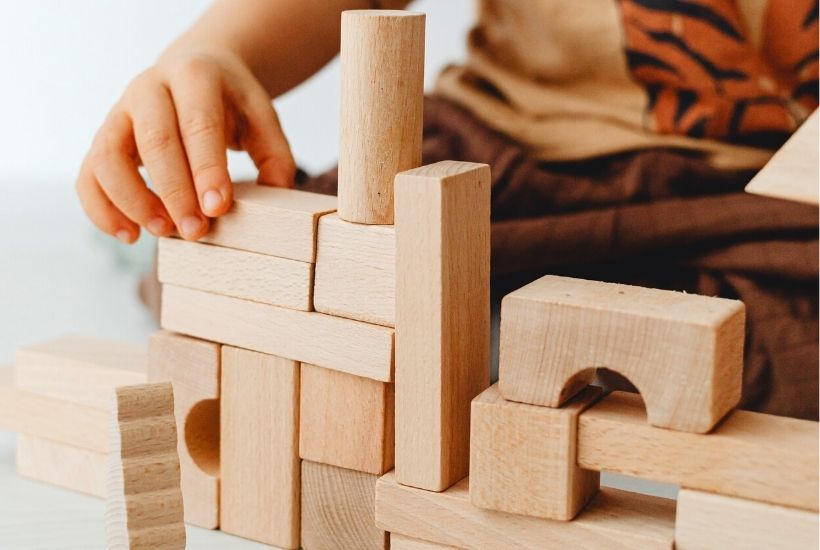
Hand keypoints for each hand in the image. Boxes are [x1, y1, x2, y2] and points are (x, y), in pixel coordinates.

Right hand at [76, 50, 295, 242]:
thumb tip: (276, 193)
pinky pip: (89, 175)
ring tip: (163, 232)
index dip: (207, 168)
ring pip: (108, 156)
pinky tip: (130, 235)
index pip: (198, 124)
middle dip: (174, 192)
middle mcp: (149, 88)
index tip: (218, 207)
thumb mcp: (260, 115)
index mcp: (194, 76)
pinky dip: (102, 209)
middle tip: (196, 231)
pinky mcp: (103, 139)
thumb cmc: (230, 103)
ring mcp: (119, 113)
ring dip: (132, 201)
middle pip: (154, 140)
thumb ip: (274, 152)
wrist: (194, 72)